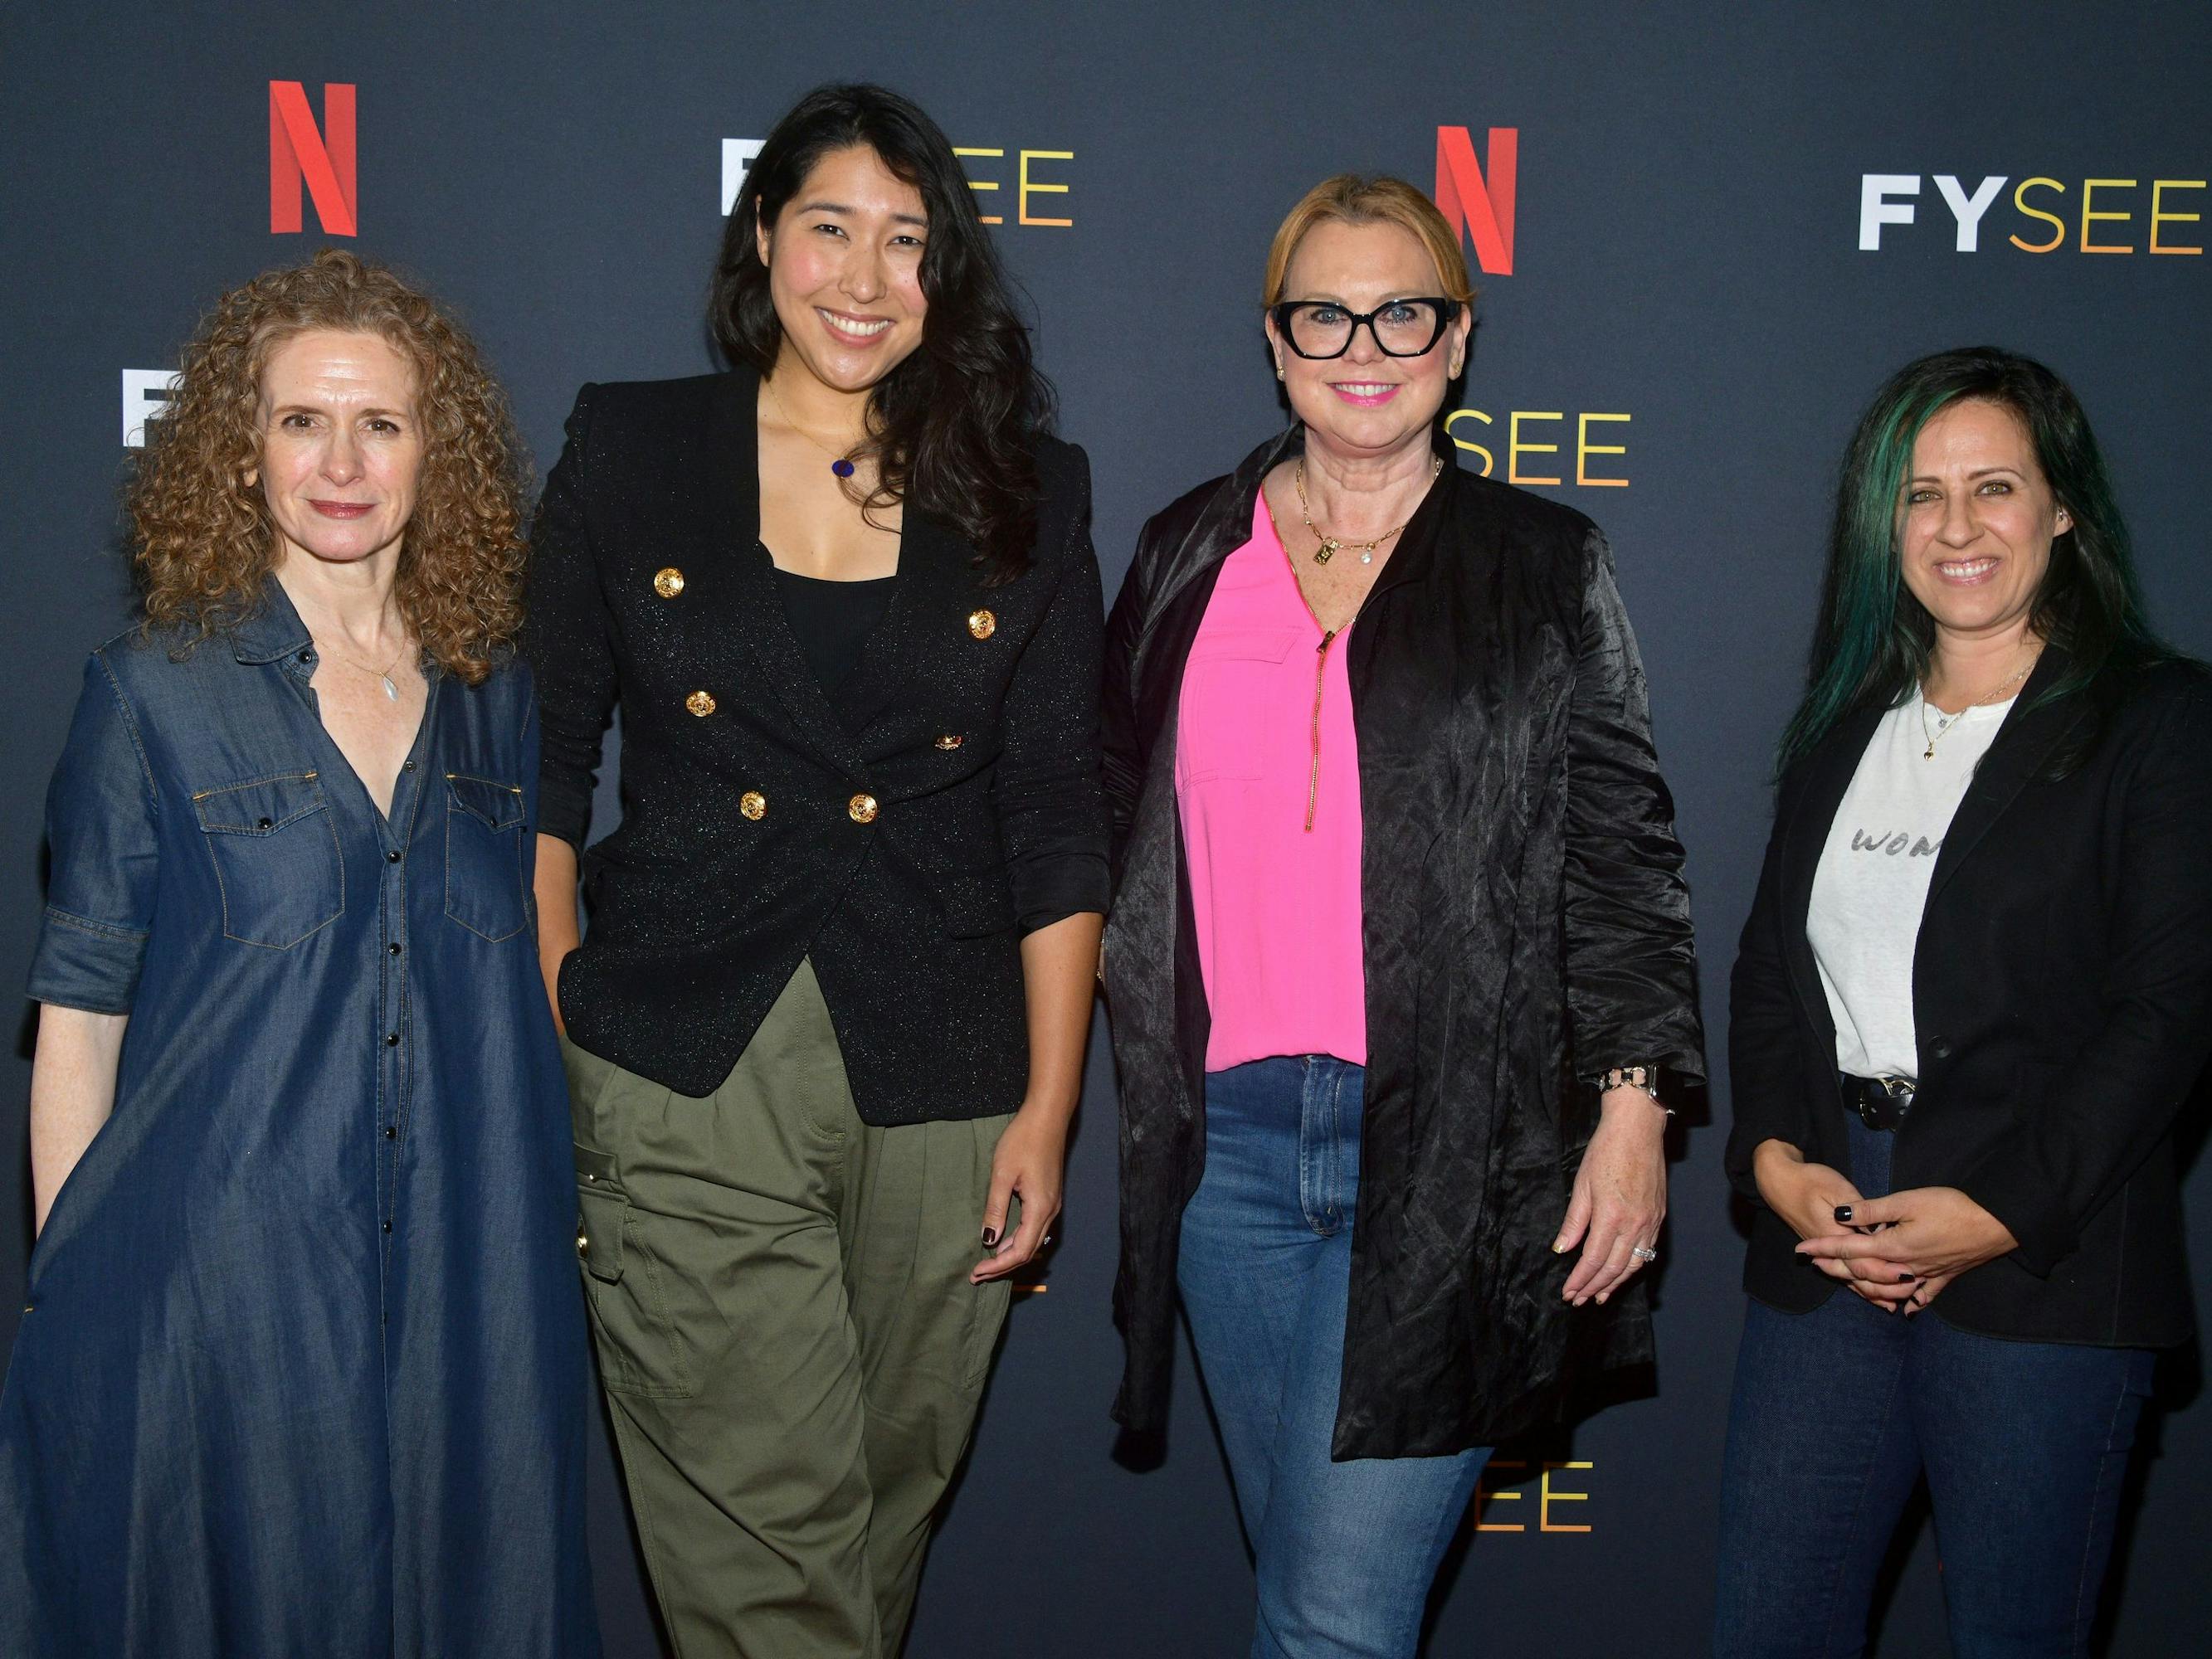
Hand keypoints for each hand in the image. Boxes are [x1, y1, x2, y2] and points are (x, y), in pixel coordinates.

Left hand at [971, 1104, 1067, 1283]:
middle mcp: (1050, 1211)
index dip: (999, 1266)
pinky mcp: (1049, 1196)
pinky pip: (1035, 1228)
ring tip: (986, 1261)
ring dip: (1010, 1254)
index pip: (1020, 1251)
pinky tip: (1002, 1239)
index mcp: (1040, 1208)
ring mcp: (1052, 1204)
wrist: (1047, 1117)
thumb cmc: (1024, 1140)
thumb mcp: (1002, 1174)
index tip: (977, 1272)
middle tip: (977, 1274)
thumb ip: (996, 1208)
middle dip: (1003, 1266)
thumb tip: (988, 1239)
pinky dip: (1018, 1240)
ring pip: (1033, 1241)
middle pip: (1029, 1251)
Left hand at [1555, 1087, 1667, 1305]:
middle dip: (1595, 1287)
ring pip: (1634, 1264)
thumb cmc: (1606, 1151)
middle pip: (1614, 1268)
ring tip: (1600, 1296)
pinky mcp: (1659, 1216)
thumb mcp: (1581, 1185)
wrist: (1638, 1129)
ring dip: (1616, 1283)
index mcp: (1611, 1216)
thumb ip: (1574, 1222)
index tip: (1568, 1293)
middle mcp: (1634, 1224)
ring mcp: (1650, 1222)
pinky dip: (1634, 1267)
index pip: (1593, 1260)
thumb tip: (1562, 1250)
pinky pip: (1648, 1251)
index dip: (1580, 1280)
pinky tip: (1623, 1273)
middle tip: (1579, 1300)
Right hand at [1751, 1139, 1913, 1307]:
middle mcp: (1830, 1251)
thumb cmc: (1810, 1181)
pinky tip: (1879, 1298)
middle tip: (1913, 1287)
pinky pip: (1846, 1277)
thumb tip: (1881, 1229)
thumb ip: (1859, 1210)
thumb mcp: (1837, 1188)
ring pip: (1853, 1281)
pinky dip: (1863, 1288)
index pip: (1861, 1260)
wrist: (1779, 1182)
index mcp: (1835, 1235)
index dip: (1885, 1269)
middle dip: (1886, 1285)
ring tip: (1902, 1298)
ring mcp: (1827, 1254)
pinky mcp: (1827, 1253)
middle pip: (1859, 1276)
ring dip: (1876, 1292)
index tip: (1908, 1273)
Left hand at [1795, 1187, 2017, 1304]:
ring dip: (1865, 1284)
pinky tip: (1904, 1309)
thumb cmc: (1951, 1207)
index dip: (1823, 1247)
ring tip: (1848, 1280)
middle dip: (1836, 1267)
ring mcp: (1927, 1275)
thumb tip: (1840, 1215)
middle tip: (1814, 1263)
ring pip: (1888, 1286)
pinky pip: (1923, 1295)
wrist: (1996, 1224)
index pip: (1848, 1249)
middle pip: (1863, 1271)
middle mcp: (1905, 1267)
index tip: (1800, 1249)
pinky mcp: (1946, 1276)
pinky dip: (1910, 1301)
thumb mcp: (1906, 1201)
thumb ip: (1872, 1211)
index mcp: (1892, 1247)